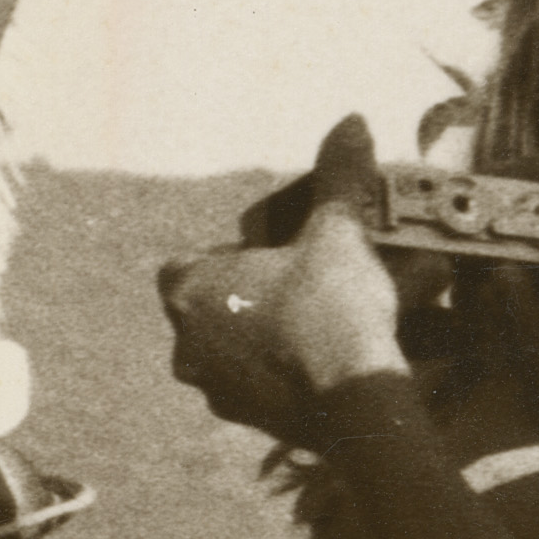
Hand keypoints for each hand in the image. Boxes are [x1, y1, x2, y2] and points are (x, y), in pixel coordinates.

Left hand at [157, 118, 417, 448]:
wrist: (354, 400)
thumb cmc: (332, 309)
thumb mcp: (337, 233)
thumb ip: (338, 178)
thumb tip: (351, 122)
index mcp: (187, 289)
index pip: (192, 261)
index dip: (235, 257)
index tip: (277, 258)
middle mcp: (184, 340)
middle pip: (214, 305)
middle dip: (255, 295)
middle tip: (306, 288)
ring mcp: (208, 383)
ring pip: (233, 346)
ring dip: (268, 333)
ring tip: (321, 323)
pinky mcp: (240, 416)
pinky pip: (256, 383)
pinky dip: (283, 370)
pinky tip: (324, 360)